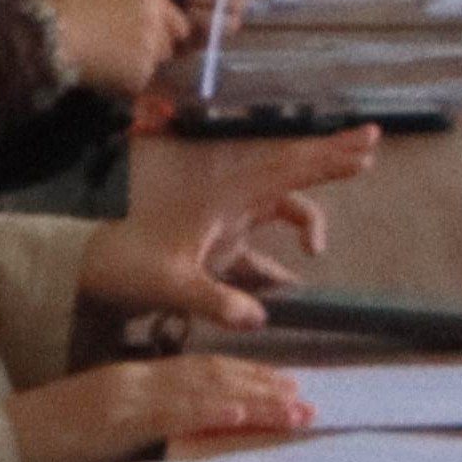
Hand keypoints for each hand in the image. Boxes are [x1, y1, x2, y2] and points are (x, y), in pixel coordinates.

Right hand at [9, 352, 311, 461]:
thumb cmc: (41, 449)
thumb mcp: (100, 436)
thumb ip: (140, 431)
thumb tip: (180, 442)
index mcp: (129, 380)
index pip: (197, 371)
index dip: (242, 376)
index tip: (280, 385)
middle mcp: (134, 380)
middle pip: (211, 374)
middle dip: (262, 385)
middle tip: (306, 397)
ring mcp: (126, 396)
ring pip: (204, 389)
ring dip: (255, 398)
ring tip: (295, 408)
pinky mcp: (117, 418)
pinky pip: (177, 412)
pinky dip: (215, 410)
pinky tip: (245, 413)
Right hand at [40, 0, 184, 95]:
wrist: (53, 33)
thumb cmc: (69, 2)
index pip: (179, 22)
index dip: (167, 30)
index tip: (154, 36)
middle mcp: (157, 25)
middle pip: (168, 46)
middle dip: (153, 49)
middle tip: (125, 50)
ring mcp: (151, 52)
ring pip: (154, 65)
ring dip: (139, 65)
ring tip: (110, 61)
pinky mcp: (140, 77)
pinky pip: (137, 83)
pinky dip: (124, 82)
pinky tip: (102, 72)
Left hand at [82, 123, 375, 329]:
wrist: (88, 268)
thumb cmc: (125, 267)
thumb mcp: (169, 284)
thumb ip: (214, 300)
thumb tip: (259, 318)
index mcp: (224, 198)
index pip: (285, 171)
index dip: (326, 160)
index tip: (363, 148)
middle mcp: (230, 199)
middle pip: (291, 171)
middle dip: (330, 158)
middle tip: (373, 143)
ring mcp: (225, 219)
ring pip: (280, 207)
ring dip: (307, 220)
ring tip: (318, 251)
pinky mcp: (218, 242)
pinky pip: (261, 247)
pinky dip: (279, 264)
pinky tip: (291, 284)